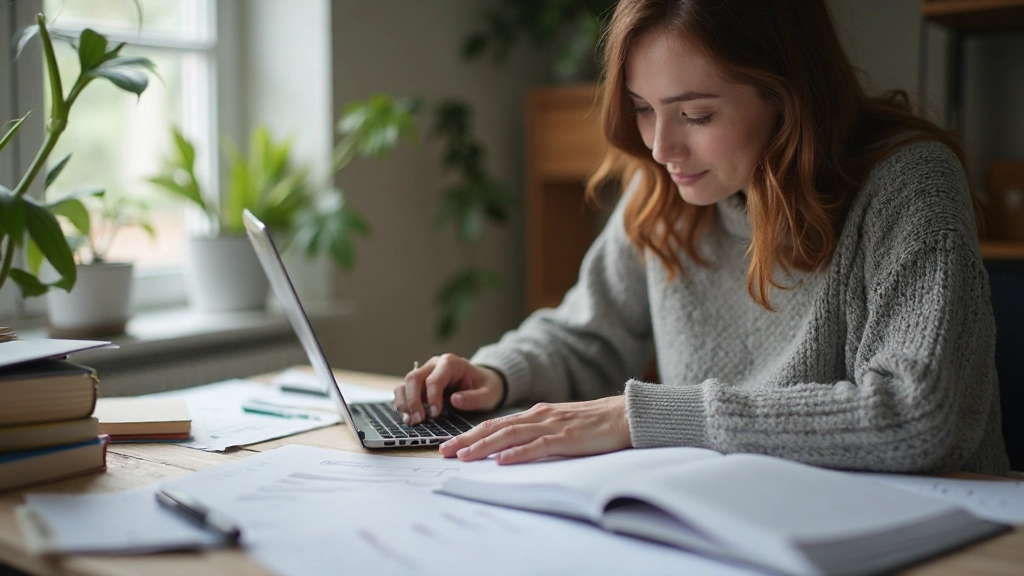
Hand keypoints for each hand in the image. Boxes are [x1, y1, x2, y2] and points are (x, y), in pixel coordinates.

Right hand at [393, 354, 504, 424]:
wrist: (483, 383)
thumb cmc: (485, 387)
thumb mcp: (488, 394)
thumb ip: (474, 398)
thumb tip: (455, 400)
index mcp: (450, 363)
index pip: (434, 379)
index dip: (432, 397)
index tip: (435, 414)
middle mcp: (434, 365)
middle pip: (414, 378)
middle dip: (413, 401)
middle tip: (418, 420)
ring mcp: (425, 373)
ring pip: (405, 384)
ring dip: (404, 403)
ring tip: (410, 421)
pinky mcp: (420, 385)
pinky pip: (404, 391)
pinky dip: (403, 405)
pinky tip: (408, 418)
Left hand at [439, 396, 631, 463]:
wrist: (625, 414)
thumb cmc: (595, 422)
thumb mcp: (561, 423)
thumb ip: (539, 431)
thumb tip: (514, 446)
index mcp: (537, 413)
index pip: (497, 423)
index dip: (471, 433)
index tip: (451, 445)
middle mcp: (540, 415)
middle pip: (496, 427)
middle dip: (467, 439)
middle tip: (444, 451)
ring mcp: (553, 425)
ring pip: (511, 435)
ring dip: (485, 446)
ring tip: (465, 456)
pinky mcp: (567, 437)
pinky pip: (538, 446)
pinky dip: (519, 453)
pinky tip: (503, 460)